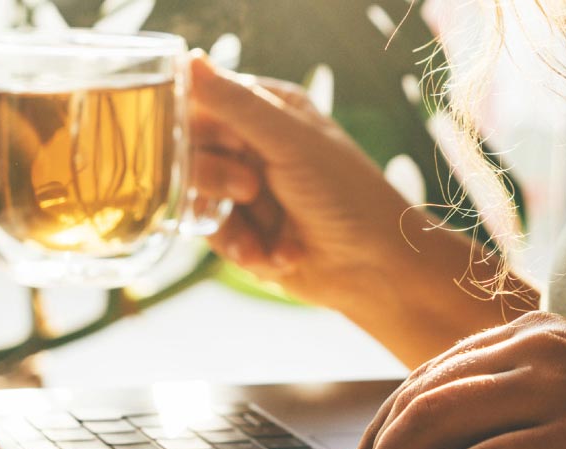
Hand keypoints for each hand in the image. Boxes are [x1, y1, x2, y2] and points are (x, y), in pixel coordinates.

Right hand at [187, 53, 413, 309]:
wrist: (376, 270)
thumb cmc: (347, 196)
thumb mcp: (290, 142)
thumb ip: (237, 103)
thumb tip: (189, 60)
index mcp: (267, 109)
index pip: (201, 103)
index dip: (196, 128)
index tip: (218, 146)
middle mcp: (253, 145)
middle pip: (190, 153)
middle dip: (215, 180)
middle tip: (249, 190)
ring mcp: (246, 190)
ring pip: (195, 199)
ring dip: (231, 225)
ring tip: (267, 238)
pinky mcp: (245, 230)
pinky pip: (214, 236)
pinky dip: (244, 250)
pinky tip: (279, 257)